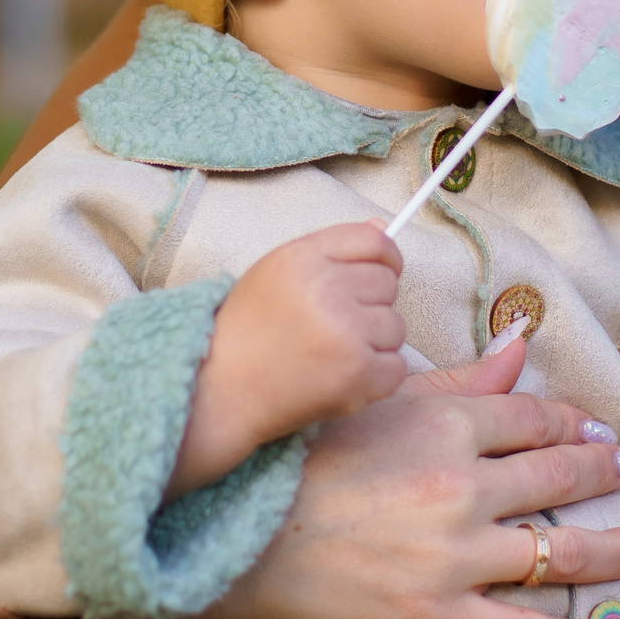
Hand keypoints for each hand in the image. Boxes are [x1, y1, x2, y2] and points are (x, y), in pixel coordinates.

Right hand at [170, 222, 406, 496]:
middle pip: (388, 284)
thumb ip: (331, 249)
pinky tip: (341, 377)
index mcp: (304, 258)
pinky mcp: (357, 373)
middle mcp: (326, 288)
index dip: (386, 258)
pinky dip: (377, 378)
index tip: (381, 274)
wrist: (222, 390)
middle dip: (370, 306)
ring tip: (332, 354)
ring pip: (396, 327)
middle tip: (333, 326)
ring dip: (373, 344)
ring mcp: (345, 332)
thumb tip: (385, 227)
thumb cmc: (249, 330)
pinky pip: (397, 367)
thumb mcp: (278, 272)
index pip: (374, 241)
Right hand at [203, 336, 619, 618]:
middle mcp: (461, 487)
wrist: (242, 541)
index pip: (534, 421)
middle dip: (604, 472)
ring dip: (615, 547)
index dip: (575, 426)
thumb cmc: (304, 462)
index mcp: (444, 425)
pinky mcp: (440, 617)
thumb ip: (460, 380)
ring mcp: (455, 557)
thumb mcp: (381, 405)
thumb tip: (522, 346)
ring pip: (558, 552)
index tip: (600, 433)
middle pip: (557, 477)